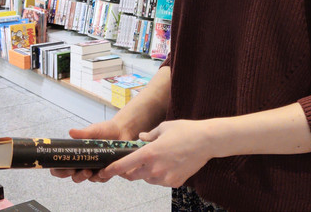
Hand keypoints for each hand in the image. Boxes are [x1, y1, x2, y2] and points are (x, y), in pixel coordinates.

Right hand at [50, 120, 132, 182]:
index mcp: (76, 154)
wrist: (122, 129)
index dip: (60, 171)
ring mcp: (94, 168)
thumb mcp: (94, 130)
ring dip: (92, 177)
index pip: (61, 167)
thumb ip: (83, 133)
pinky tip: (106, 171)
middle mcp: (83, 163)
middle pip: (74, 177)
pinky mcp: (106, 170)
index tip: (68, 169)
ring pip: (89, 179)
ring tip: (96, 171)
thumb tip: (71, 132)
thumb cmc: (105, 129)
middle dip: (78, 176)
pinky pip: (102, 178)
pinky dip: (103, 176)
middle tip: (85, 171)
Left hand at [98, 120, 213, 186]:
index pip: (124, 165)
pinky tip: (169, 163)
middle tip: (133, 162)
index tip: (103, 172)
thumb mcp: (165, 127)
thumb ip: (149, 134)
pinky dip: (160, 174)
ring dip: (146, 172)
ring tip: (158, 158)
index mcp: (149, 153)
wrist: (207, 141)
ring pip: (147, 179)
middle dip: (130, 170)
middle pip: (133, 176)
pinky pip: (161, 181)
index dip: (111, 170)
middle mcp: (154, 168)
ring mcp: (164, 178)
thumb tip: (141, 137)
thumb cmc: (185, 130)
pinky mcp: (174, 182)